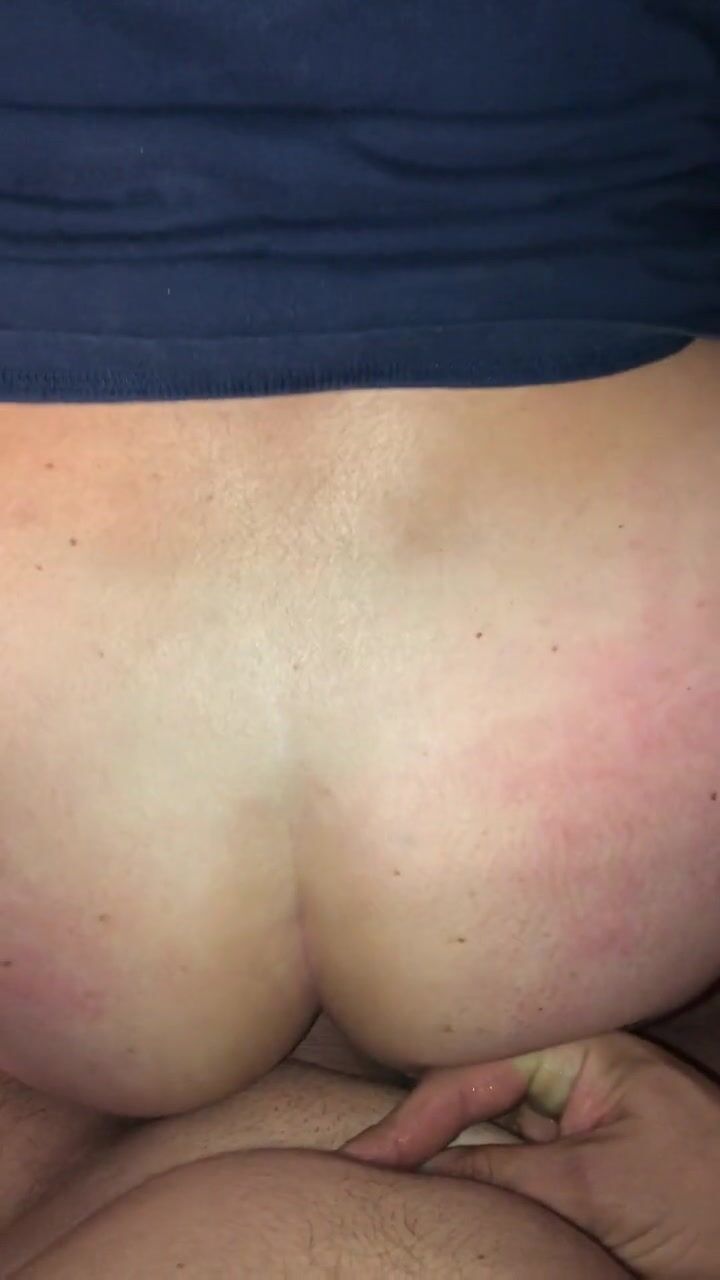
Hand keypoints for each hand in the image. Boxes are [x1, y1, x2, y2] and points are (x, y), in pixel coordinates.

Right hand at [342, 1031, 719, 1278]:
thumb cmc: (706, 1201)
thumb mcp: (594, 1187)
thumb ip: (499, 1174)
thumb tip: (410, 1178)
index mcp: (580, 1050)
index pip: (471, 1072)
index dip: (411, 1120)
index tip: (362, 1165)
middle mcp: (571, 1074)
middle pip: (469, 1090)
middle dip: (415, 1127)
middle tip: (357, 1170)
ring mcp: (573, 1121)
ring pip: (483, 1127)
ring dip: (436, 1152)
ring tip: (378, 1177)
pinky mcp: (578, 1165)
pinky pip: (507, 1162)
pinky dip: (470, 1177)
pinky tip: (431, 1190)